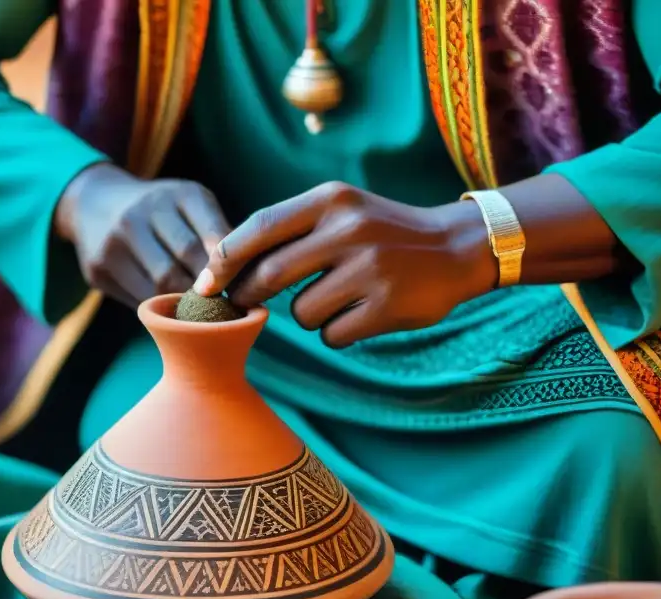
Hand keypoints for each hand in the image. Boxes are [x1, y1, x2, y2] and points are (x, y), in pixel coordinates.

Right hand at [55, 163, 230, 308]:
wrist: (95, 203)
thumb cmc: (161, 210)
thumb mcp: (191, 205)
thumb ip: (217, 234)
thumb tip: (249, 275)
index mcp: (177, 195)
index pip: (212, 238)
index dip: (227, 269)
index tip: (238, 289)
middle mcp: (140, 214)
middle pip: (184, 266)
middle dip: (205, 291)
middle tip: (222, 309)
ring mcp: (114, 242)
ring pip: (160, 287)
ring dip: (184, 305)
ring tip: (201, 315)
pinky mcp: (98, 269)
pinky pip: (138, 298)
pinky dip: (159, 308)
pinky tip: (172, 312)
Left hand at [194, 182, 496, 347]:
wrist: (457, 247)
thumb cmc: (382, 231)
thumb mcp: (340, 210)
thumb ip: (289, 229)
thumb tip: (221, 266)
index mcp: (331, 200)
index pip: (259, 227)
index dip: (224, 260)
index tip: (203, 284)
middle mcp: (349, 229)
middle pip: (269, 274)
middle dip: (249, 295)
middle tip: (245, 304)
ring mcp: (369, 268)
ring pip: (301, 312)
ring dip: (308, 316)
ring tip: (338, 300)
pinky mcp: (386, 306)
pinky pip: (332, 335)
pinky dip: (337, 333)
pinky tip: (361, 316)